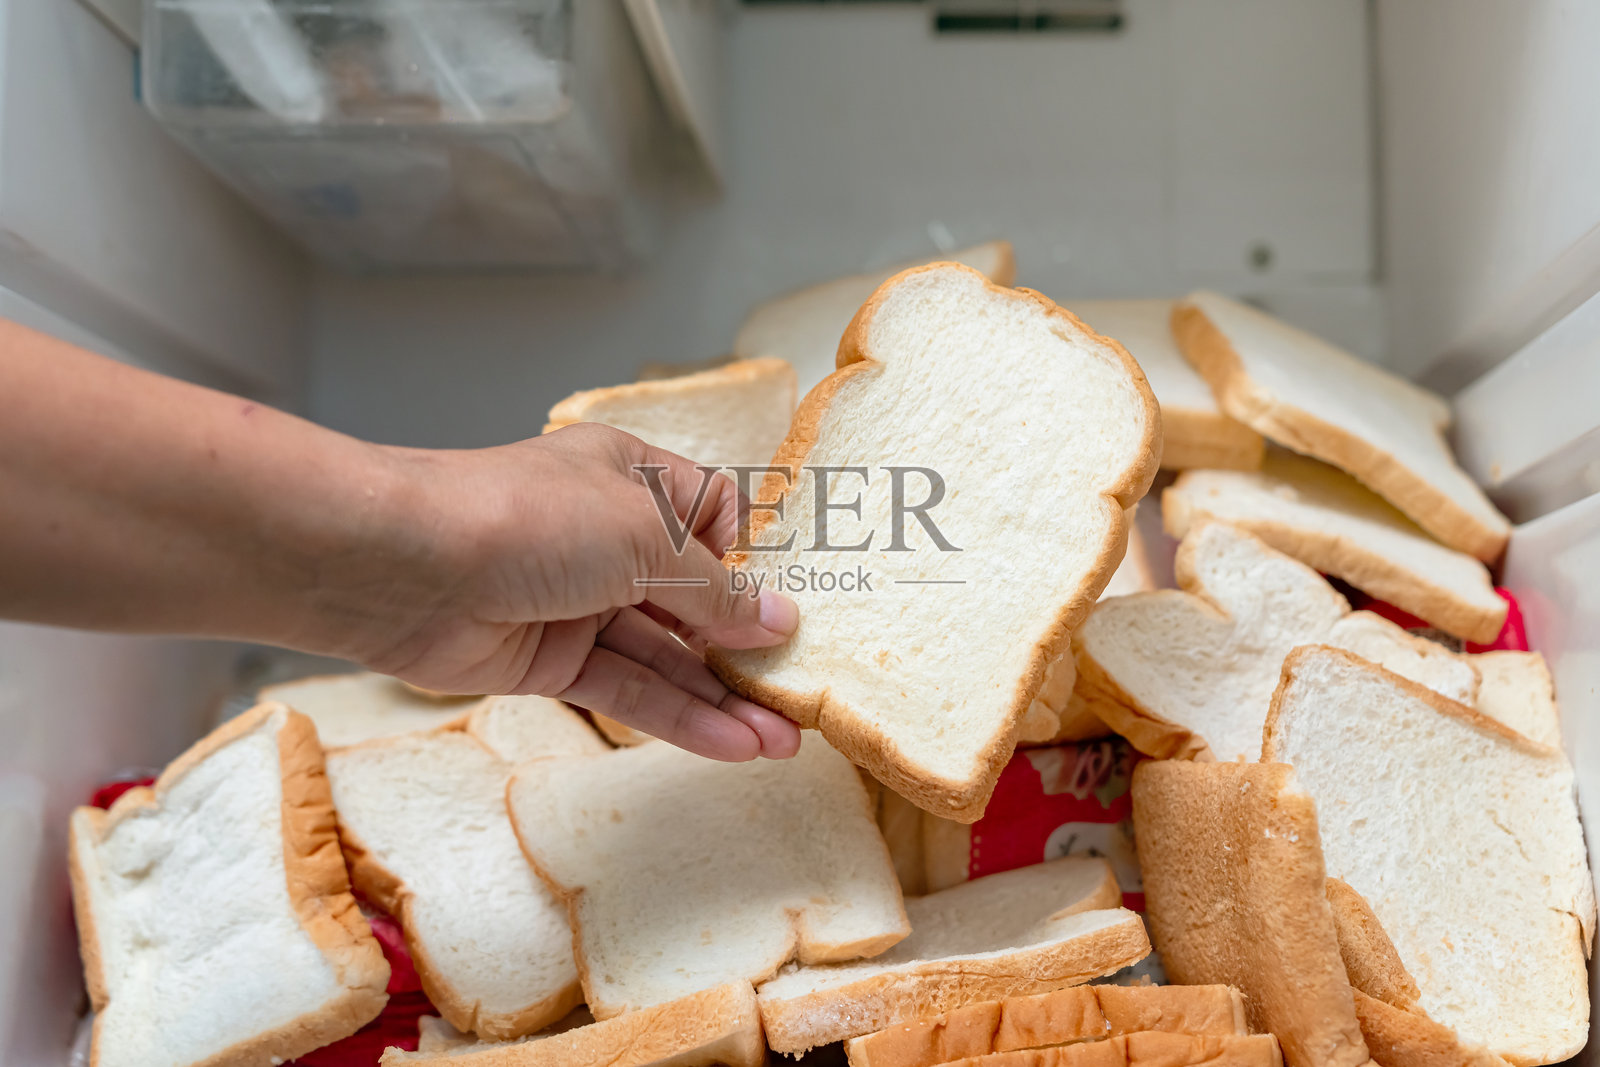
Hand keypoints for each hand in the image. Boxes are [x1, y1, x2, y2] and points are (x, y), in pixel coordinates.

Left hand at [340, 424, 801, 760]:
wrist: (401, 565)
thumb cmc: (525, 517)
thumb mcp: (644, 536)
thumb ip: (715, 588)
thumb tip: (778, 621)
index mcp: (631, 478)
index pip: (711, 517)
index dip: (749, 562)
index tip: (786, 608)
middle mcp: (606, 536)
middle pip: (693, 598)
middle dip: (746, 648)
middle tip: (800, 697)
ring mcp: (577, 601)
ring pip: (665, 654)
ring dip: (722, 696)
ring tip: (782, 740)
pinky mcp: (550, 660)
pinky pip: (628, 689)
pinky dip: (678, 717)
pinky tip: (732, 744)